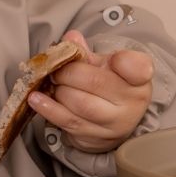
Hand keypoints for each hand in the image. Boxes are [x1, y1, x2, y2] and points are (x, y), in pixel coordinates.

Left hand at [27, 29, 153, 152]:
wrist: (113, 121)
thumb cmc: (109, 87)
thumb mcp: (105, 65)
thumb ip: (87, 52)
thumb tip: (70, 38)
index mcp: (139, 78)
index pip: (138, 68)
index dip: (125, 62)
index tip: (113, 59)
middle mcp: (132, 103)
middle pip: (96, 83)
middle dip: (68, 73)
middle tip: (57, 69)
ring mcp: (114, 124)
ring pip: (80, 104)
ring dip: (59, 90)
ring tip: (51, 82)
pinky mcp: (95, 138)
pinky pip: (67, 122)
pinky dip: (48, 108)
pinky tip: (36, 99)